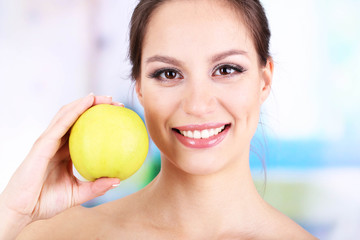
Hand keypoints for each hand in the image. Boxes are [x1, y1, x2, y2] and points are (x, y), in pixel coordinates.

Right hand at [0, 94, 122, 237]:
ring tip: (105, 97)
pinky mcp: (43, 143)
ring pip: (68, 113)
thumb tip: (118, 180)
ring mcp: (48, 141)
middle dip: (95, 106)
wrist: (22, 211)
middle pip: (76, 117)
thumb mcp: (77, 194)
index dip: (98, 119)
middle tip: (116, 103)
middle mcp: (57, 143)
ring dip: (86, 102)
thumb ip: (96, 187)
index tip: (118, 116)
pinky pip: (61, 123)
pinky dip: (75, 110)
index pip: (82, 129)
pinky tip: (88, 102)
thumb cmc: (46, 202)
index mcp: (64, 152)